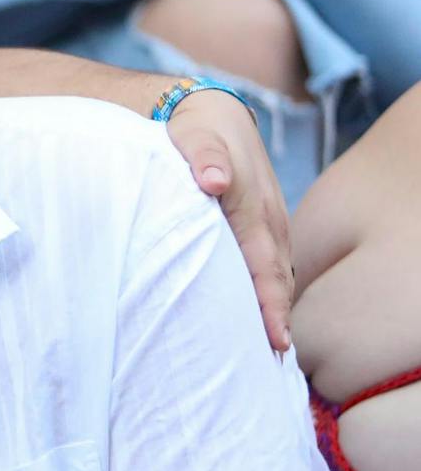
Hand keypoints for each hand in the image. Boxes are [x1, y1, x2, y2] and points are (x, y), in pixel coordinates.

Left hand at [164, 91, 293, 350]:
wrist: (206, 111)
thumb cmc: (194, 131)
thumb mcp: (195, 137)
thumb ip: (203, 159)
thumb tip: (216, 182)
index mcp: (252, 207)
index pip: (264, 265)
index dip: (270, 304)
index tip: (276, 340)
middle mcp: (267, 218)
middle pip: (276, 276)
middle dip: (276, 316)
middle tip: (271, 359)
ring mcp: (266, 220)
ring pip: (275, 270)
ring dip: (273, 305)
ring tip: (265, 346)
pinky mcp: (257, 222)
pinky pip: (267, 261)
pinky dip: (266, 286)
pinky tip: (253, 309)